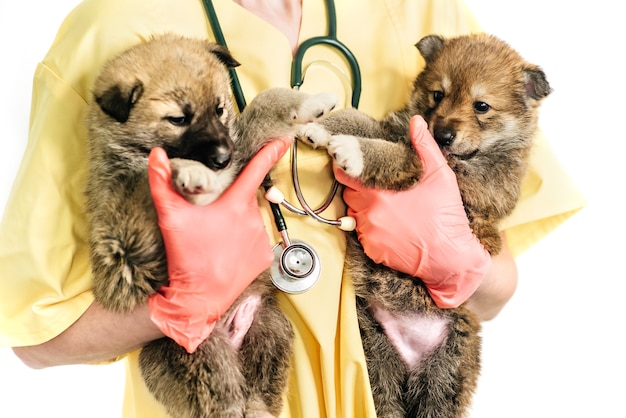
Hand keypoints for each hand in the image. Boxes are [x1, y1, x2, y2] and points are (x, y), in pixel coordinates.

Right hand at [147, 138, 290, 352]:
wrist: (199, 299)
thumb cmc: (187, 257)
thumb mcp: (171, 218)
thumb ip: (162, 184)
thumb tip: (157, 155)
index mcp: (235, 204)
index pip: (256, 170)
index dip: (270, 152)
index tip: (284, 139)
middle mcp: (254, 219)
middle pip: (246, 199)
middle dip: (233, 204)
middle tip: (213, 221)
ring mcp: (262, 239)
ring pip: (252, 221)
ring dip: (238, 224)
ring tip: (218, 240)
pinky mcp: (265, 258)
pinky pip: (257, 242)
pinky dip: (245, 243)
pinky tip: (229, 252)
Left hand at [333, 116, 490, 307]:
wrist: (450, 257)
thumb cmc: (445, 215)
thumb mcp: (440, 175)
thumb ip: (424, 146)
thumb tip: (416, 122)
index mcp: (378, 192)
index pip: (344, 174)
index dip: (347, 167)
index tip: (351, 164)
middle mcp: (368, 214)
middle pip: (348, 194)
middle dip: (358, 188)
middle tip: (377, 187)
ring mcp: (368, 234)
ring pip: (354, 214)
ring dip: (364, 208)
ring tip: (385, 206)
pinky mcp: (372, 251)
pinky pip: (362, 235)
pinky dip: (371, 229)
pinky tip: (391, 225)